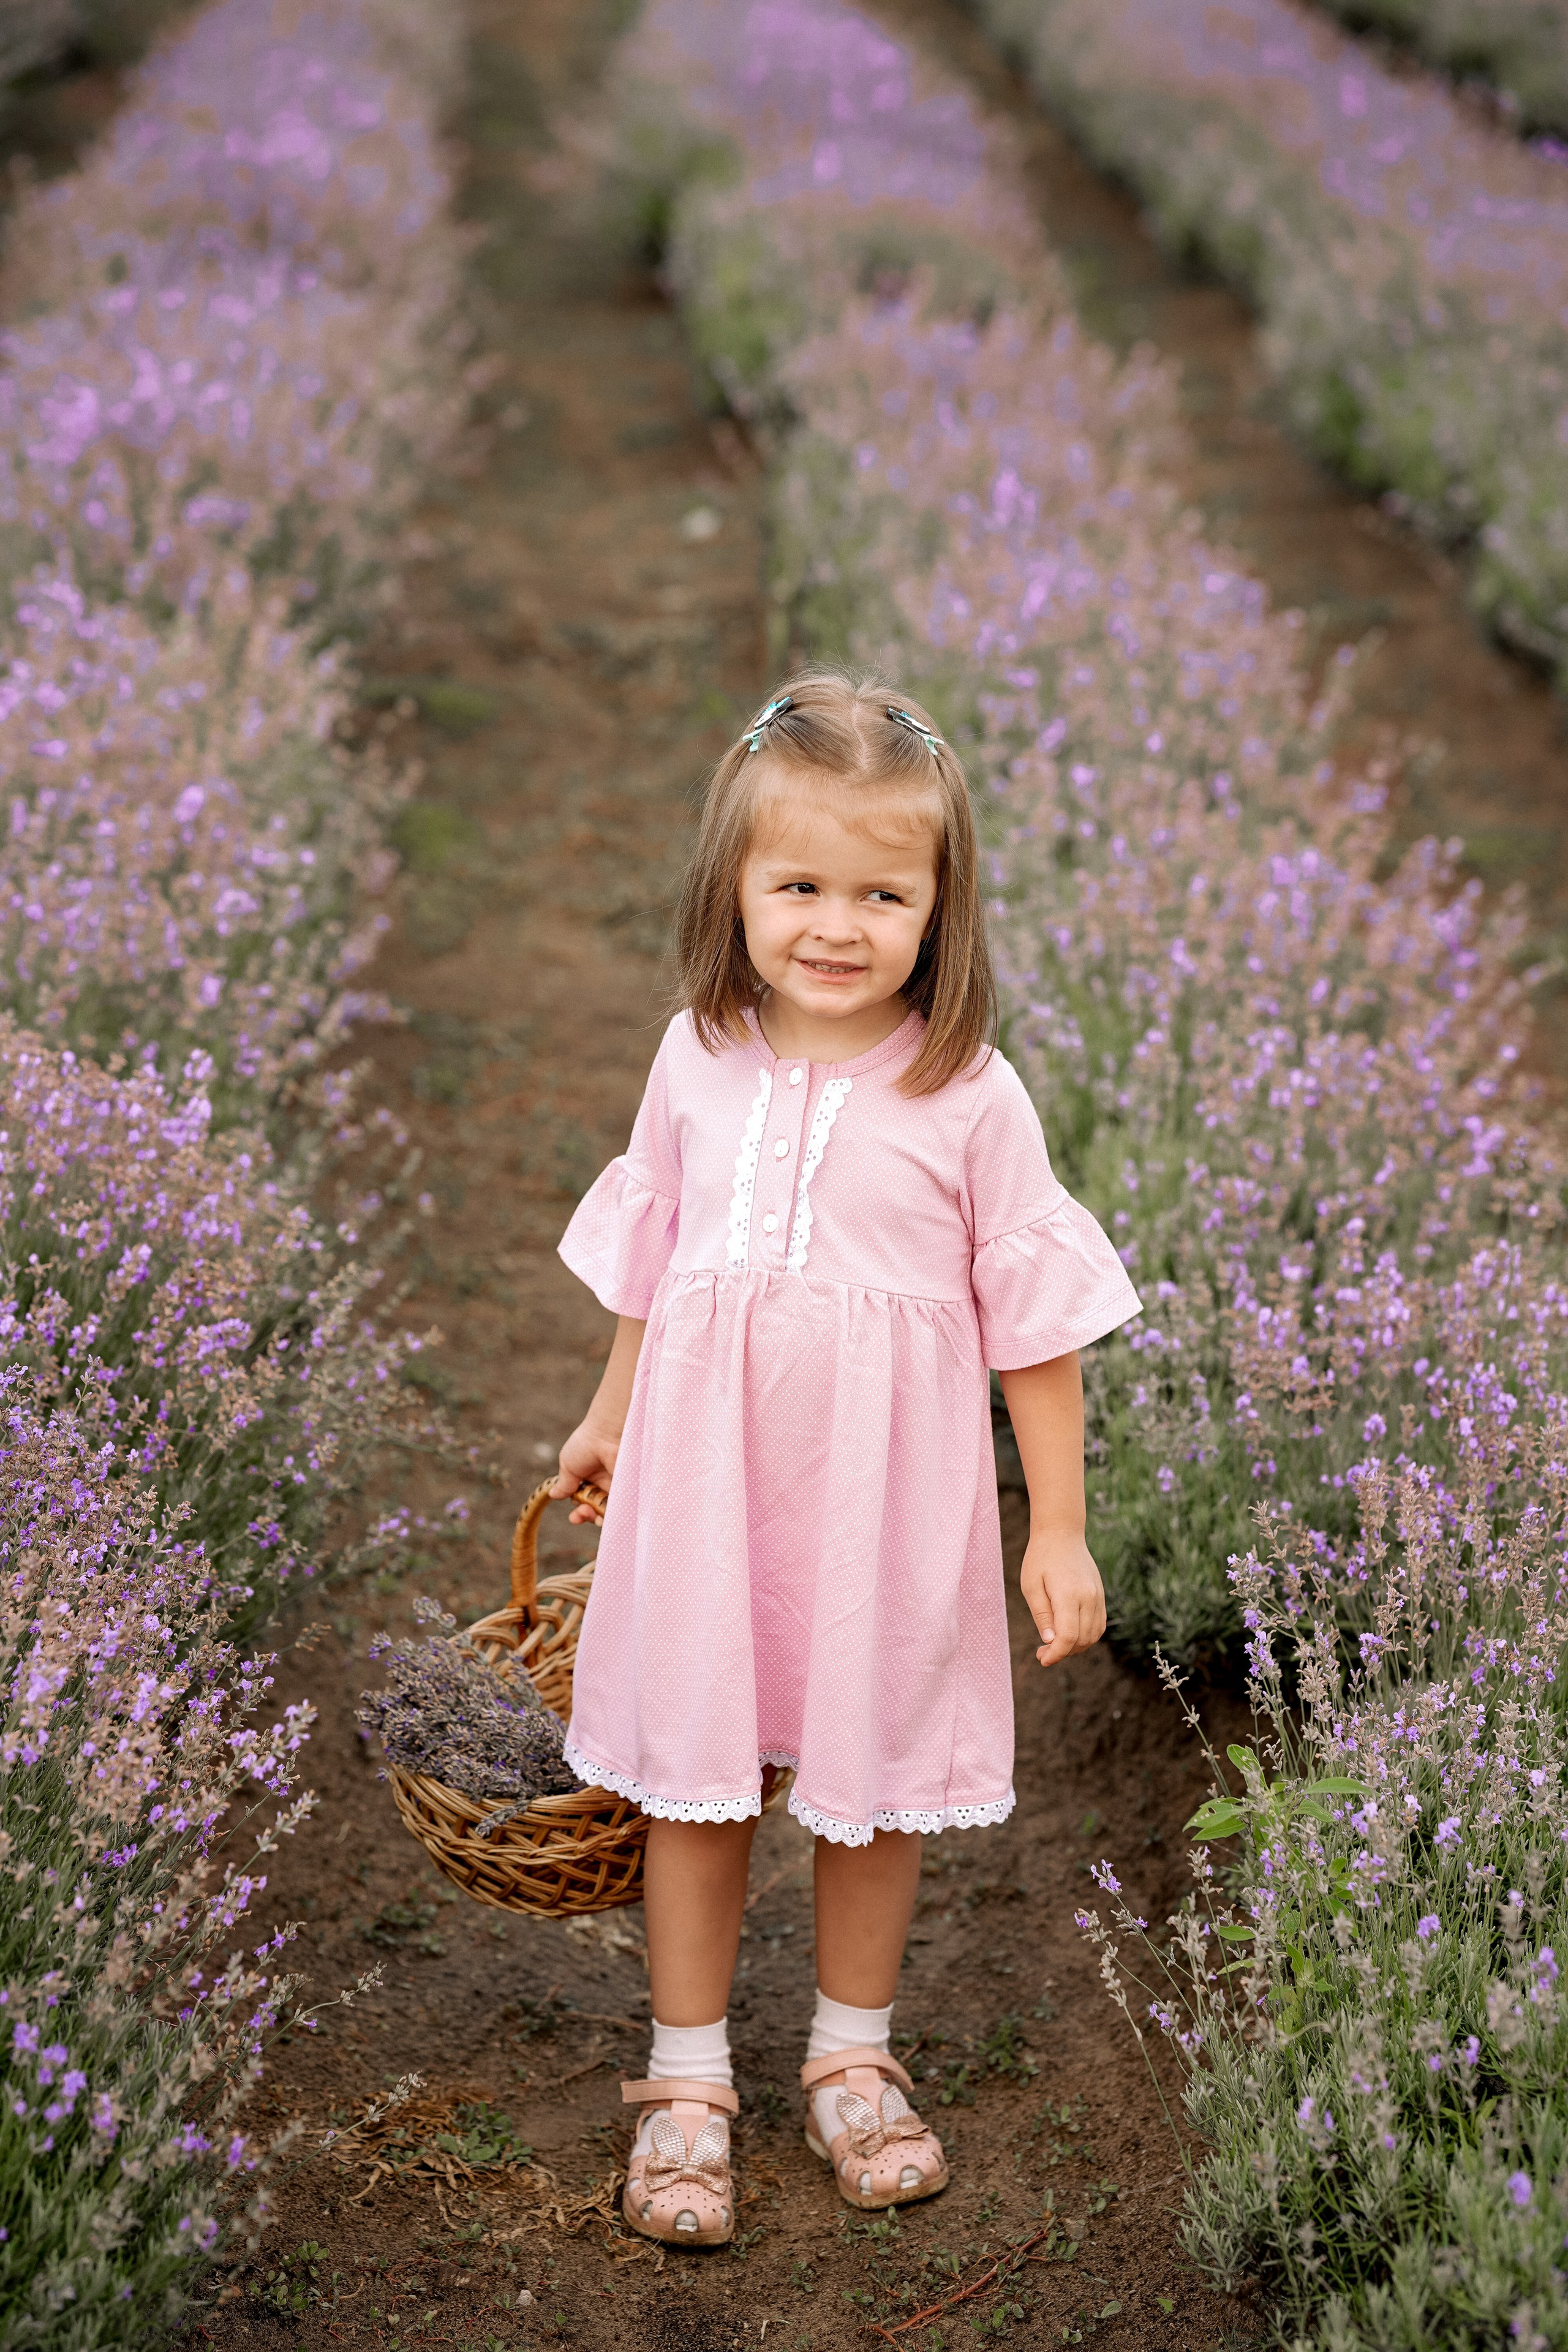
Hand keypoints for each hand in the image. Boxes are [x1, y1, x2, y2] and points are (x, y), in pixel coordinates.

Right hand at [549, 1421, 617, 1523]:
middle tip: (579, 1516)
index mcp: (589, 1478)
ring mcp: (616, 1486)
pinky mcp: (627, 1489)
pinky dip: (612, 1516)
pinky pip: (621, 1508)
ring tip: (588, 1513)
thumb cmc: (585, 1446)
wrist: (605, 1435)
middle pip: (596, 1510)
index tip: (573, 1518)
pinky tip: (602, 1516)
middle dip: (586, 1517)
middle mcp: (604, 1484)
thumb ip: (564, 1484)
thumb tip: (553, 1495)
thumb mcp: (568, 1465)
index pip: (584, 1502)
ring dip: (597, 1519)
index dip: (579, 1513)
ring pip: (608, 1511)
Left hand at [1020, 1529, 1104, 1668]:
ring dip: (1076, 1647)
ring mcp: (1098, 1596)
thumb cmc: (1040, 1558)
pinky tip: (1069, 1634)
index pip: (1068, 1637)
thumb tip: (1050, 1642)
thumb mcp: (1031, 1586)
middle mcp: (1089, 1597)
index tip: (1042, 1659)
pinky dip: (1087, 1636)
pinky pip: (1099, 1624)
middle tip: (1043, 1652)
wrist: (1062, 1533)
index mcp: (1069, 1595)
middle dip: (1063, 1653)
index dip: (1055, 1654)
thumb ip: (1042, 1616)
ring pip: (1094, 1635)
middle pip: (1082, 1640)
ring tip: (1055, 1644)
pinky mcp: (1101, 1595)